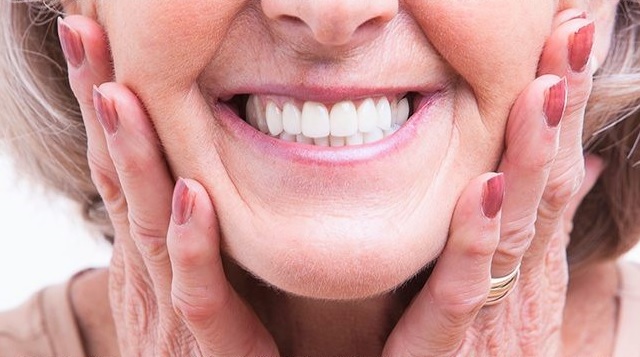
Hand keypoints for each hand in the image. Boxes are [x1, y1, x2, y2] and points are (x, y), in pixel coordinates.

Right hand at [58, 16, 278, 355]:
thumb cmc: (217, 338)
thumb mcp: (189, 271)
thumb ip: (184, 227)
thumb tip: (183, 170)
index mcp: (145, 248)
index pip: (120, 164)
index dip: (105, 102)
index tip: (96, 37)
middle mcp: (147, 268)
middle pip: (118, 176)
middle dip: (100, 104)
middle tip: (82, 33)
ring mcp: (171, 304)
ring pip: (146, 222)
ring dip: (134, 156)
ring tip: (119, 95)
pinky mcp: (210, 339)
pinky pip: (196, 287)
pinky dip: (191, 240)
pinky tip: (191, 195)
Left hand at [383, 9, 602, 355]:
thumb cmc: (479, 351)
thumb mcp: (514, 286)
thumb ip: (539, 225)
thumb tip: (585, 164)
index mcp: (531, 262)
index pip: (555, 171)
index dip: (566, 106)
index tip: (571, 37)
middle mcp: (522, 282)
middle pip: (546, 186)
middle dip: (561, 110)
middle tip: (572, 32)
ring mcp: (494, 315)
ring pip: (516, 227)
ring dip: (531, 157)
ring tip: (544, 90)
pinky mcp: (448, 346)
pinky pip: (462, 290)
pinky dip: (474, 240)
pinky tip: (482, 189)